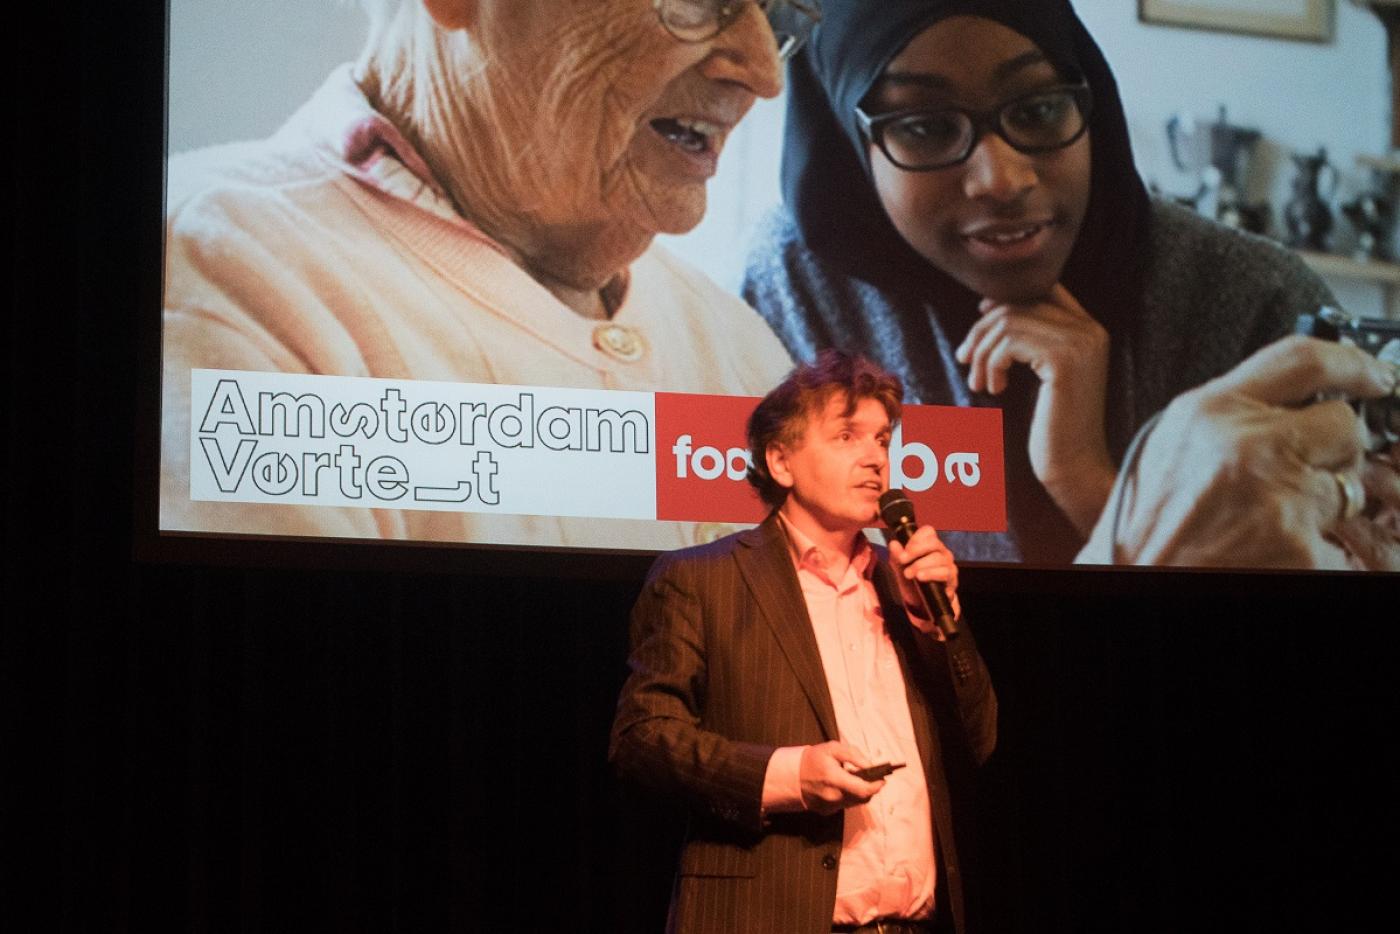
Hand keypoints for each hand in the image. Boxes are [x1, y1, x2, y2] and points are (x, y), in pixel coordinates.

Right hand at [799, 741, 883, 813]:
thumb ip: (853, 755)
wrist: (792, 776)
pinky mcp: (827, 812)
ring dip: (859, 792)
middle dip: (869, 787)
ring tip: (851, 779)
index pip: (863, 790)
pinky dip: (848, 796)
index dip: (876, 786)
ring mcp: (830, 807)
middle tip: (867, 776)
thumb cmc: (814, 759)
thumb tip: (870, 766)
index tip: (882, 779)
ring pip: (855, 802)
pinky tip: (841, 787)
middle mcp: (833, 796)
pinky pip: (845, 805)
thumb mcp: (832, 748)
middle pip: (863, 797)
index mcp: (834, 779)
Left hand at [887, 524, 960, 621]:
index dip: (916, 538)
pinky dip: (931, 574)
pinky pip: (945, 573)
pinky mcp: (952, 580)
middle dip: (916, 551)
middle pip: (934, 543)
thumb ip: (896, 556)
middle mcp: (942, 553)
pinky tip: (921, 578)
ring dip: (920, 565)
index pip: (928, 532)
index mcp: (929, 545)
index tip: (904, 549)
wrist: (921, 604)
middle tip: (902, 560)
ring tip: (908, 574)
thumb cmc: (912, 581)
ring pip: (939, 558)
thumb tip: (893, 544)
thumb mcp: (900, 569)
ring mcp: (949, 565)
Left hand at [954, 284, 1114, 535]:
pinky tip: (994, 388)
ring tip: (979, 382)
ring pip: (1008, 322)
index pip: (1044, 289)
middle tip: (965, 359)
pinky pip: (1008, 343)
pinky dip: (990, 363)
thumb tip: (989, 306)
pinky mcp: (1063, 360)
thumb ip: (1030, 338)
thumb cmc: (1052, 425)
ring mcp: (1080, 343)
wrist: (1073, 466)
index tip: (979, 317)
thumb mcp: (1043, 373)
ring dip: (982, 352)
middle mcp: (1090, 330)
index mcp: (1090, 330)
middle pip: (1019, 304)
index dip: (1005, 297)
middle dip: (982, 330)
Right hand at [1081, 336, 1399, 568]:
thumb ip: (1227, 418)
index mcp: (1209, 412)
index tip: (1374, 375)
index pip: (1303, 360)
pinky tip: (1271, 552)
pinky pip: (1337, 540)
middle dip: (1333, 450)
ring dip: (1322, 503)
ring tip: (1270, 522)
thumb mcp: (1169, 448)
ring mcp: (1279, 499)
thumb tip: (1290, 402)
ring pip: (1348, 485)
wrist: (1133, 584)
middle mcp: (1247, 446)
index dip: (1351, 364)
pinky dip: (1313, 549)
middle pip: (1342, 424)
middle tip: (1301, 475)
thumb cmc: (1140, 529)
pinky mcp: (1301, 548)